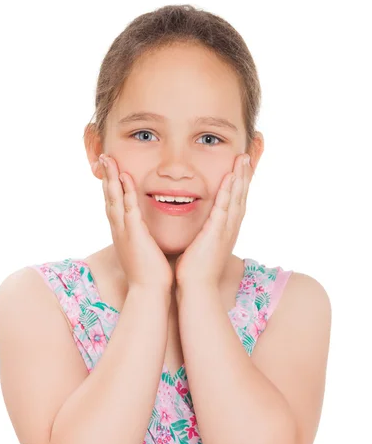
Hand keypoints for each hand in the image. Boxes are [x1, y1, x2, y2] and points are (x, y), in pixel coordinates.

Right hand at [98, 154, 172, 290]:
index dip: (110, 187)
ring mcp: (124, 231)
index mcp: (123, 233)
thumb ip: (144, 239)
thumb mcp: (144, 251)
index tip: (110, 171)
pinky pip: (128, 208)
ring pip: (114, 199)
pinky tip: (124, 177)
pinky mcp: (134, 234)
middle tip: (103, 158)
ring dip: (111, 178)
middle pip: (109, 198)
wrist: (149, 292)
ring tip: (108, 159)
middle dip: (106, 177)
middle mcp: (119, 230)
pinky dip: (125, 192)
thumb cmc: (150, 275)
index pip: (114, 205)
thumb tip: (148, 233)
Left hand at [175, 153, 251, 287]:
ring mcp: (226, 230)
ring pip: (237, 198)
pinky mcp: (217, 233)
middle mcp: (230, 228)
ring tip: (243, 159)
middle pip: (241, 196)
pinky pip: (224, 208)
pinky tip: (230, 178)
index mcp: (226, 230)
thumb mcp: (201, 245)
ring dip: (241, 178)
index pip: (236, 201)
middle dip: (245, 175)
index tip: (241, 166)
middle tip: (248, 155)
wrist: (197, 288)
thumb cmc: (195, 269)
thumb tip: (197, 226)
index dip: (240, 183)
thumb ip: (201, 232)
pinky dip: (228, 192)